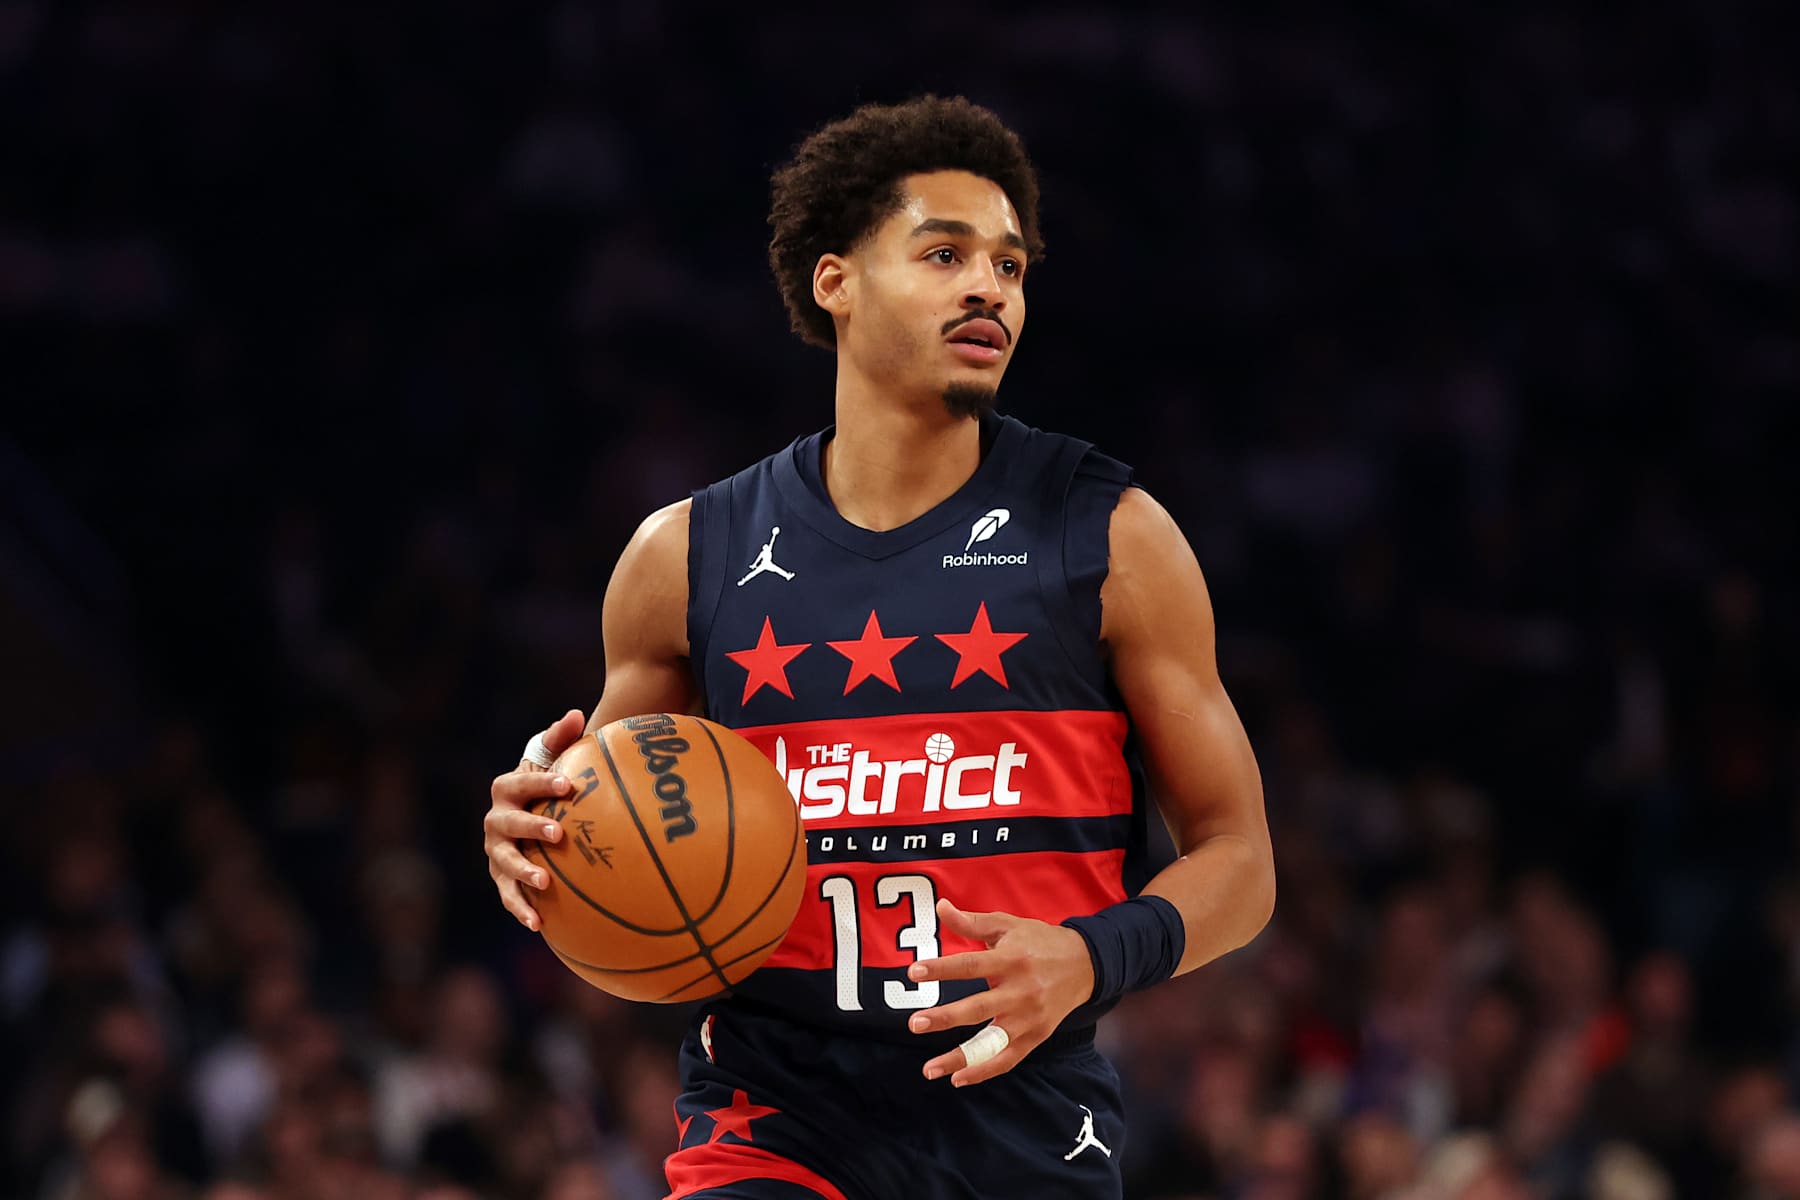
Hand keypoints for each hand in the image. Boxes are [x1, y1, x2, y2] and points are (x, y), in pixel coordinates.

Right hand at [484, 709, 587, 930]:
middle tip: (559, 833)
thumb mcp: (553, 758)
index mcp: (507, 789)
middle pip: (511, 824)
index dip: (544, 784)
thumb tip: (577, 714)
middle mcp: (496, 820)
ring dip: (523, 873)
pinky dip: (520, 908)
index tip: (570, 785)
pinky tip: (539, 923)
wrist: (530, 811)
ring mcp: (496, 851)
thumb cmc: (548, 782)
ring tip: (545, 883)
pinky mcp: (502, 877)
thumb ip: (562, 738)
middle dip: (533, 827)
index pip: (524, 784)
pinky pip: (508, 894)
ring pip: (505, 863)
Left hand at [904, 897, 1096, 1086]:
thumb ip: (972, 922)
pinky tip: (958, 1078)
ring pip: (991, 1042)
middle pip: (978, 1008)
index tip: (914, 971)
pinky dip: (984, 1071)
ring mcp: (1029, 1018)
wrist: (1085, 964)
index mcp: (1011, 959)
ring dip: (960, 1057)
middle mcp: (1021, 991)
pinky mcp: (1036, 1036)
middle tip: (914, 1023)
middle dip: (945, 1017)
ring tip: (929, 1069)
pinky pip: (1007, 1059)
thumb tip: (940, 907)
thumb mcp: (1008, 925)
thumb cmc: (1039, 942)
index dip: (942, 969)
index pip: (971, 965)